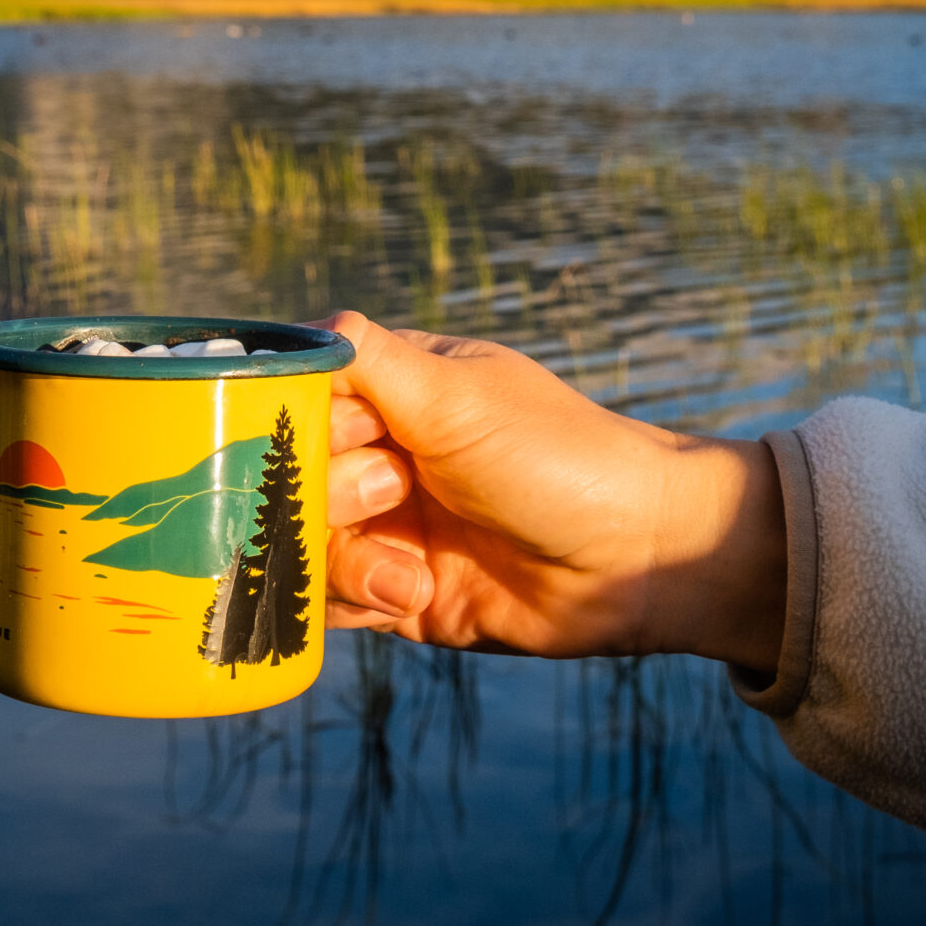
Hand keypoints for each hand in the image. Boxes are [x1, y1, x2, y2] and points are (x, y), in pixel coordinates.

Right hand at [321, 313, 786, 671]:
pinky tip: (414, 592)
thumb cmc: (560, 458)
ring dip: (348, 557)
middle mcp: (382, 451)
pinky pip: (332, 599)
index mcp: (394, 387)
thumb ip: (370, 361)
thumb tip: (306, 327)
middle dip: (332, 494)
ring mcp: (388, 523)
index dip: (292, 421)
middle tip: (396, 491)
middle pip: (289, 474)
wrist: (637, 561)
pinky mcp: (398, 590)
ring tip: (411, 566)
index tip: (320, 438)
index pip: (298, 395)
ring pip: (303, 542)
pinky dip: (360, 599)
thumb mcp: (457, 396)